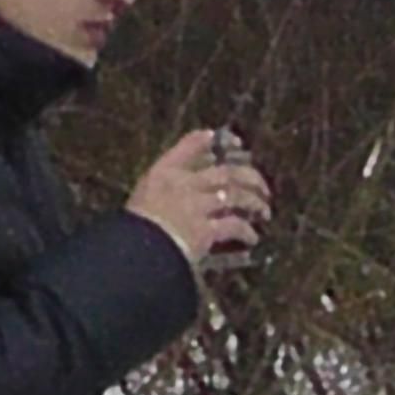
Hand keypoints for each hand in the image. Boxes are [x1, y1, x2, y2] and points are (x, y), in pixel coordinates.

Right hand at [125, 126, 272, 267]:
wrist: (130, 254)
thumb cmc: (130, 230)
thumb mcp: (141, 200)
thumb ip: (162, 191)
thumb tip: (184, 189)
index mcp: (162, 173)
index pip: (190, 144)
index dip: (215, 141)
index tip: (236, 142)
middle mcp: (182, 184)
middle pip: (225, 171)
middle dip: (249, 177)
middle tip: (262, 187)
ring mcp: (195, 206)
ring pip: (235, 195)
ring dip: (254, 203)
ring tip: (264, 212)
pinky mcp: (204, 230)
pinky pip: (233, 226)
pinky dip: (246, 231)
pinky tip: (252, 238)